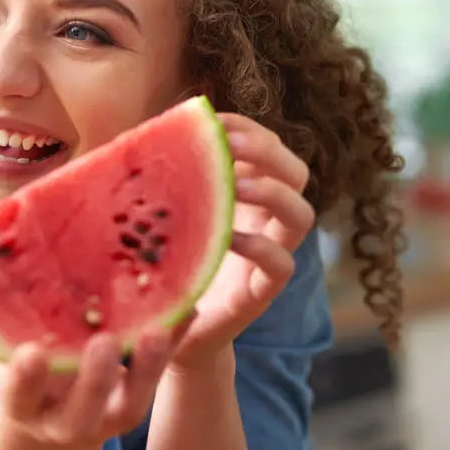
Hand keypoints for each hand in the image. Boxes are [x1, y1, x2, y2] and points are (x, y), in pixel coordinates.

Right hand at [0, 321, 190, 446]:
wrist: (51, 402)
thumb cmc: (21, 351)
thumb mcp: (4, 334)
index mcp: (22, 402)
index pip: (19, 394)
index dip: (25, 378)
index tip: (31, 353)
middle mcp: (62, 418)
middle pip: (81, 410)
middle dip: (94, 379)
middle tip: (104, 342)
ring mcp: (104, 416)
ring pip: (130, 402)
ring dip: (146, 366)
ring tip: (157, 328)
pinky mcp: (134, 402)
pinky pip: (159, 376)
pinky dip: (174, 344)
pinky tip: (188, 310)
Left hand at [169, 113, 315, 370]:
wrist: (166, 329)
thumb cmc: (164, 260)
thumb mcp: (165, 212)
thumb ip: (165, 178)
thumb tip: (146, 134)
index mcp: (246, 194)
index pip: (268, 147)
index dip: (248, 128)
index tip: (214, 119)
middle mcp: (266, 219)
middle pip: (296, 172)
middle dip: (268, 150)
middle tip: (231, 145)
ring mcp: (270, 254)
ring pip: (302, 214)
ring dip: (273, 192)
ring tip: (237, 185)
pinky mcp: (262, 291)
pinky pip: (283, 264)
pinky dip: (262, 247)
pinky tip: (230, 237)